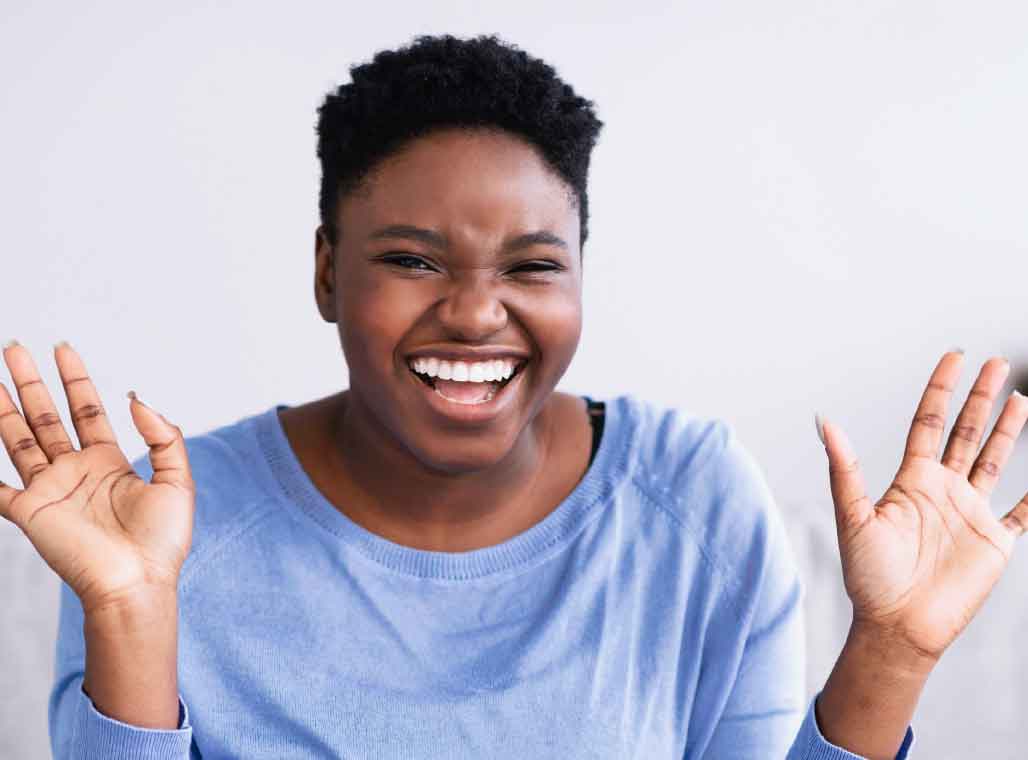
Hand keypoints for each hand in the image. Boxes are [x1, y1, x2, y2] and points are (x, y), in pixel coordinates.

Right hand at [0, 340, 194, 615]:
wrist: (137, 582)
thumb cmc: (162, 541)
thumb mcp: (177, 481)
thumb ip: (164, 437)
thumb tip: (137, 398)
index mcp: (109, 463)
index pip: (87, 410)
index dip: (76, 380)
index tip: (63, 350)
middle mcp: (75, 471)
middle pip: (47, 416)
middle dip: (32, 382)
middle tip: (14, 348)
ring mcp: (50, 490)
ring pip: (18, 439)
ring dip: (4, 409)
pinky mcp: (30, 513)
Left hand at [820, 350, 1027, 662]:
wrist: (897, 626)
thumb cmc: (869, 576)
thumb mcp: (854, 518)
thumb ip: (845, 470)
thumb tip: (825, 422)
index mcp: (911, 479)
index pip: (929, 422)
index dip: (941, 388)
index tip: (954, 356)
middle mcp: (942, 489)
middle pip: (966, 432)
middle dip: (981, 398)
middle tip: (997, 362)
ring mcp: (970, 513)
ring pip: (993, 459)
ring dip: (1008, 430)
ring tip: (1020, 396)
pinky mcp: (994, 541)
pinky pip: (1023, 511)